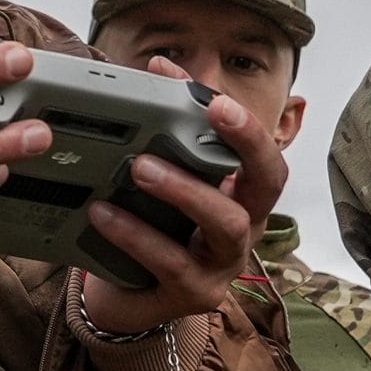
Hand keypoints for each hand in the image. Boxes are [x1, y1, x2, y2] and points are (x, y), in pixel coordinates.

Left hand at [76, 54, 285, 335]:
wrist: (125, 298)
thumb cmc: (151, 229)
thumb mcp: (163, 184)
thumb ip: (168, 134)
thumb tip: (157, 72)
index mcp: (243, 198)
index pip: (264, 156)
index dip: (248, 127)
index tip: (216, 99)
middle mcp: (244, 230)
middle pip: (267, 185)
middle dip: (240, 144)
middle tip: (198, 114)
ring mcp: (222, 266)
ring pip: (224, 223)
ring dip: (184, 188)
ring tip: (139, 166)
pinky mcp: (192, 294)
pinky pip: (171, 262)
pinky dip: (136, 234)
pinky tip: (104, 214)